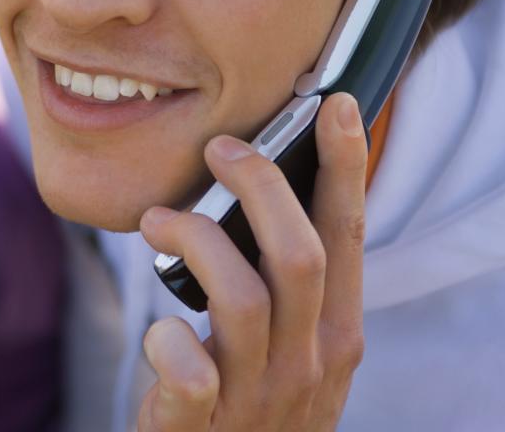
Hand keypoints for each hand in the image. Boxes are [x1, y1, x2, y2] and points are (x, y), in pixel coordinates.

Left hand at [138, 92, 367, 430]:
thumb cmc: (251, 398)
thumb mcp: (291, 345)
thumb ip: (283, 284)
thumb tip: (255, 189)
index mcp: (336, 333)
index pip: (347, 236)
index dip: (345, 167)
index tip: (334, 104)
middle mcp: (309, 362)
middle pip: (299, 253)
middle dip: (260, 186)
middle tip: (219, 150)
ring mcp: (258, 397)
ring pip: (243, 297)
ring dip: (194, 240)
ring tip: (157, 220)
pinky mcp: (202, 427)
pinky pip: (190, 373)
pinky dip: (166, 340)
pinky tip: (160, 329)